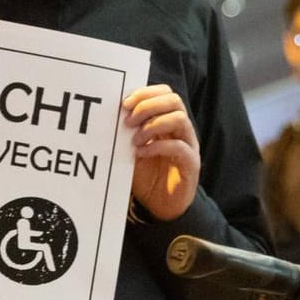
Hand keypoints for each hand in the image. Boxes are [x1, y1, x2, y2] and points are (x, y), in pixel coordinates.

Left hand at [123, 84, 200, 221]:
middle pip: (174, 100)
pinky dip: (157, 146)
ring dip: (153, 125)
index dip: (145, 93)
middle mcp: (182, 130)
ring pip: (180, 119)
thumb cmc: (147, 177)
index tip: (124, 103)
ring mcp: (189, 146)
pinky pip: (179, 147)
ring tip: (136, 139)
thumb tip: (109, 114)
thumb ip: (127, 132)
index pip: (164, 93)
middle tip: (128, 121)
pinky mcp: (190, 164)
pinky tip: (141, 153)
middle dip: (148, 106)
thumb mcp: (132, 150)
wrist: (160, 206)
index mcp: (168, 122)